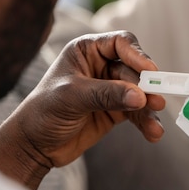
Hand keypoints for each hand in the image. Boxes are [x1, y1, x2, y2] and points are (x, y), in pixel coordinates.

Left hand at [0, 31, 164, 189]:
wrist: (33, 146)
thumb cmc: (43, 111)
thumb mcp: (72, 97)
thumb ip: (106, 94)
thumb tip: (140, 96)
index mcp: (87, 50)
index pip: (120, 43)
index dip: (138, 54)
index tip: (151, 71)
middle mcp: (101, 65)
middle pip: (134, 69)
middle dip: (146, 87)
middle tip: (155, 101)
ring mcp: (110, 89)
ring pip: (139, 93)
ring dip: (149, 109)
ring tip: (155, 126)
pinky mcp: (116, 110)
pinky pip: (137, 112)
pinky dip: (145, 122)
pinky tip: (153, 133)